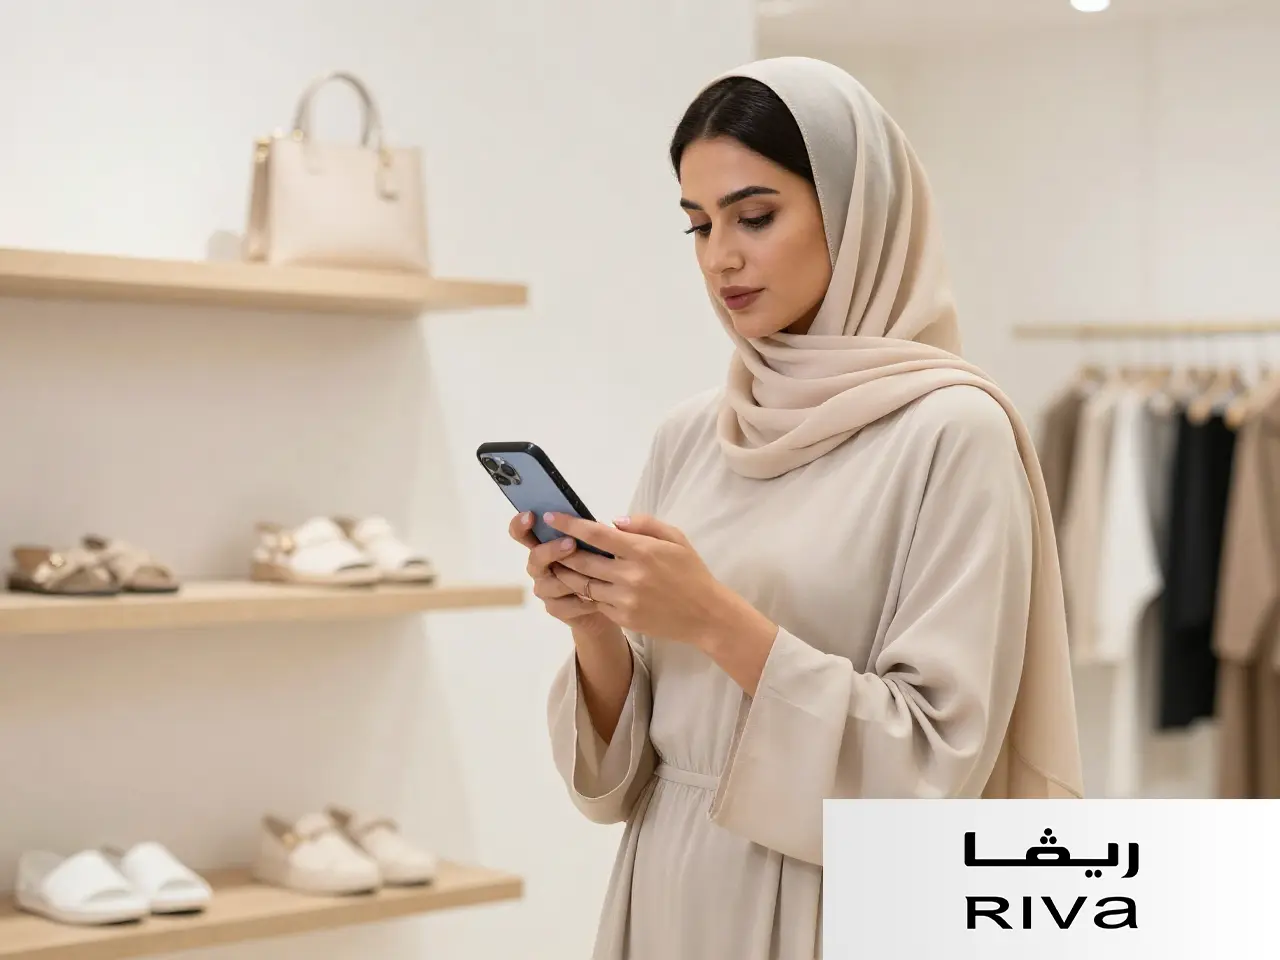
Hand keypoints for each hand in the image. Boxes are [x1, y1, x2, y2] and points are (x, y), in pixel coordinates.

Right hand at [508, 512, 615, 636]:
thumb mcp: (595, 544)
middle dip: (552, 550)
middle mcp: (538, 567)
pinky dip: (582, 601)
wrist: (608, 599)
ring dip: (573, 578)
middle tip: (571, 543)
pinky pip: (564, 605)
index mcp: (543, 545)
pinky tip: (597, 598)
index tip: (530, 515)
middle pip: (535, 557)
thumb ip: (588, 532)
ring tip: (595, 576)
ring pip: (552, 583)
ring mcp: (544, 589)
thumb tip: (596, 521)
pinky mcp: (554, 608)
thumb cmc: (598, 564)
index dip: (521, 525)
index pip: (522, 533)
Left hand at [543, 511, 772, 649]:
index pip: (596, 535)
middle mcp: (630, 576)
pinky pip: (595, 602)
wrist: (706, 615)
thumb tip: (612, 521)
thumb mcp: (676, 538)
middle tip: (550, 542)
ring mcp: (624, 600)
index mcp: (642, 551)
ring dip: (567, 572)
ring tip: (559, 563)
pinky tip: (583, 584)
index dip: (570, 524)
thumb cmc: (691, 573)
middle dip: (560, 550)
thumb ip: (644, 524)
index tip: (552, 516)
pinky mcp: (623, 618)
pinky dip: (586, 592)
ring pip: (582, 584)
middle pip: (581, 560)